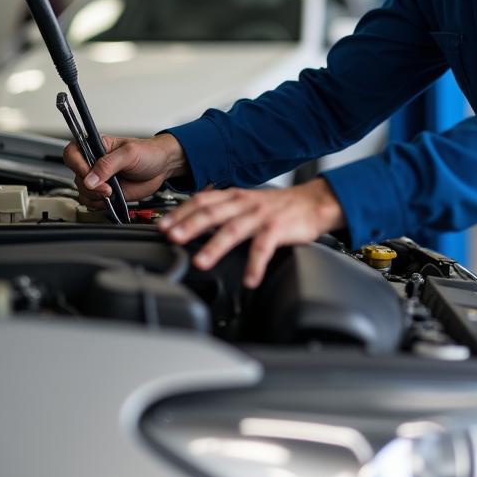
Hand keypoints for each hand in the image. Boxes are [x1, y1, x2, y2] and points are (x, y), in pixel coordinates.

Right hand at [62, 132, 189, 206]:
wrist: (162, 167)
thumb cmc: (148, 153)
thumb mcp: (129, 153)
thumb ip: (108, 164)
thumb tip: (90, 178)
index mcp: (96, 147)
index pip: (73, 153)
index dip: (76, 165)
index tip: (89, 175)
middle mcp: (94, 163)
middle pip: (77, 177)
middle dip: (91, 186)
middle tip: (108, 188)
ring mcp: (99, 179)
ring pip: (82, 192)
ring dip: (95, 196)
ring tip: (113, 193)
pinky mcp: (105, 192)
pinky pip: (92, 202)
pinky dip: (100, 204)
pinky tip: (113, 199)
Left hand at [157, 178, 344, 287]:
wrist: (314, 202)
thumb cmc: (278, 207)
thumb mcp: (246, 203)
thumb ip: (222, 211)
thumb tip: (192, 224)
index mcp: (234, 197)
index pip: (202, 200)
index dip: (180, 212)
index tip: (163, 225)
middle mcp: (245, 204)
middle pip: (212, 213)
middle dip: (189, 225)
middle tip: (171, 238)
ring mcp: (261, 216)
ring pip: (234, 229)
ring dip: (215, 245)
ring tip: (201, 261)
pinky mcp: (278, 229)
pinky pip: (264, 248)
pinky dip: (255, 264)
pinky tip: (249, 279)